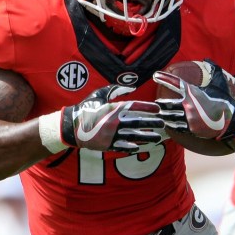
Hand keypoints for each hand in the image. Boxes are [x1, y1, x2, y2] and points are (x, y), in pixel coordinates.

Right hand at [39, 85, 164, 153]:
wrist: (71, 126)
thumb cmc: (87, 108)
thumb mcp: (100, 94)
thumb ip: (116, 89)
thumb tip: (132, 87)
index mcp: (113, 108)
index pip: (135, 107)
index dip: (147, 107)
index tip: (158, 108)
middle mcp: (114, 121)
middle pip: (138, 122)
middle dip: (152, 123)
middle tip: (163, 123)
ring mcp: (111, 134)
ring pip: (134, 136)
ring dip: (147, 137)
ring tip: (158, 137)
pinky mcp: (107, 144)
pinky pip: (124, 146)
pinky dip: (134, 146)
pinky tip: (143, 146)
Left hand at [153, 60, 234, 140]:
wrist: (231, 121)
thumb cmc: (225, 101)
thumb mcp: (220, 83)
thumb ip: (213, 70)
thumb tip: (208, 60)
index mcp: (193, 93)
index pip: (176, 83)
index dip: (164, 78)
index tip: (156, 75)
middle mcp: (189, 105)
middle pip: (167, 103)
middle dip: (161, 102)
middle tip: (157, 100)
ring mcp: (188, 118)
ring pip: (169, 115)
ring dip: (164, 113)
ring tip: (160, 112)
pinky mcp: (190, 129)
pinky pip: (175, 126)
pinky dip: (170, 123)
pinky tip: (167, 122)